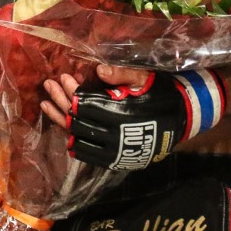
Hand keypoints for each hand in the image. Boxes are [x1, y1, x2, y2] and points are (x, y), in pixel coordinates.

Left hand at [42, 65, 226, 170]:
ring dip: (60, 121)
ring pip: (77, 139)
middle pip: (77, 121)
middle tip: (49, 85)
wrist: (183, 120)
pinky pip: (87, 153)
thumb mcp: (146, 79)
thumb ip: (122, 75)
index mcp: (122, 116)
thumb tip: (98, 69)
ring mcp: (114, 153)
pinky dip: (72, 139)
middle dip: (60, 101)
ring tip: (46, 105)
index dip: (71, 91)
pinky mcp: (115, 161)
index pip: (85, 106)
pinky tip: (63, 127)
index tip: (63, 78)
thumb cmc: (162, 94)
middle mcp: (116, 138)